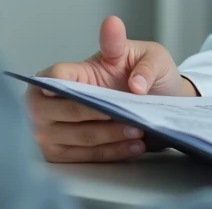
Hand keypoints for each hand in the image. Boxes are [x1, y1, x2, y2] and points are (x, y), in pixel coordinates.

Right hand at [26, 15, 196, 162]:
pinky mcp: (62, 152)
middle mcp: (53, 101)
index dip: (58, 84)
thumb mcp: (151, 56)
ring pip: (79, 136)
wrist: (158, 100)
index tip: (71, 92)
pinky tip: (133, 146)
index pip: (55, 77)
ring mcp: (53, 128)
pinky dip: (111, 152)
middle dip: (97, 116)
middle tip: (128, 116)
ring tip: (138, 131)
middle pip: (64, 111)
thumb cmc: (144, 73)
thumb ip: (141, 60)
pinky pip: (86, 156)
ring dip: (109, 136)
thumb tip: (136, 83)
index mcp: (71, 73)